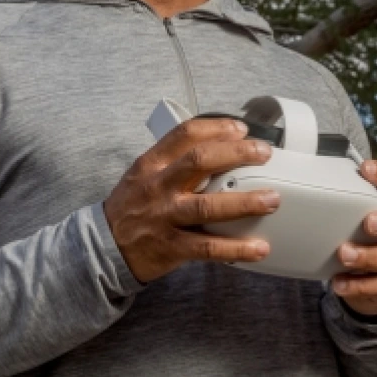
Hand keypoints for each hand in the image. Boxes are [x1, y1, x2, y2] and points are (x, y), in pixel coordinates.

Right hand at [104, 117, 277, 282]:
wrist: (104, 246)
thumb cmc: (132, 206)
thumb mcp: (143, 174)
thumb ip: (174, 160)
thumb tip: (220, 147)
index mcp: (152, 163)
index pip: (185, 134)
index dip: (217, 128)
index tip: (241, 129)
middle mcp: (159, 186)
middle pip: (200, 161)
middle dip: (236, 154)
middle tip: (263, 154)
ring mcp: (165, 217)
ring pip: (208, 206)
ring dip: (244, 202)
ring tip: (272, 200)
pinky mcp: (171, 247)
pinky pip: (208, 247)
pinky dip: (236, 248)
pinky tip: (259, 247)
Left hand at [333, 160, 376, 317]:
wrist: (361, 277)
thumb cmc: (348, 234)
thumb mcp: (342, 215)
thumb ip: (327, 199)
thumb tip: (285, 182)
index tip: (366, 169)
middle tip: (368, 223)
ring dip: (368, 256)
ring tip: (344, 255)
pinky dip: (359, 285)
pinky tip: (339, 283)